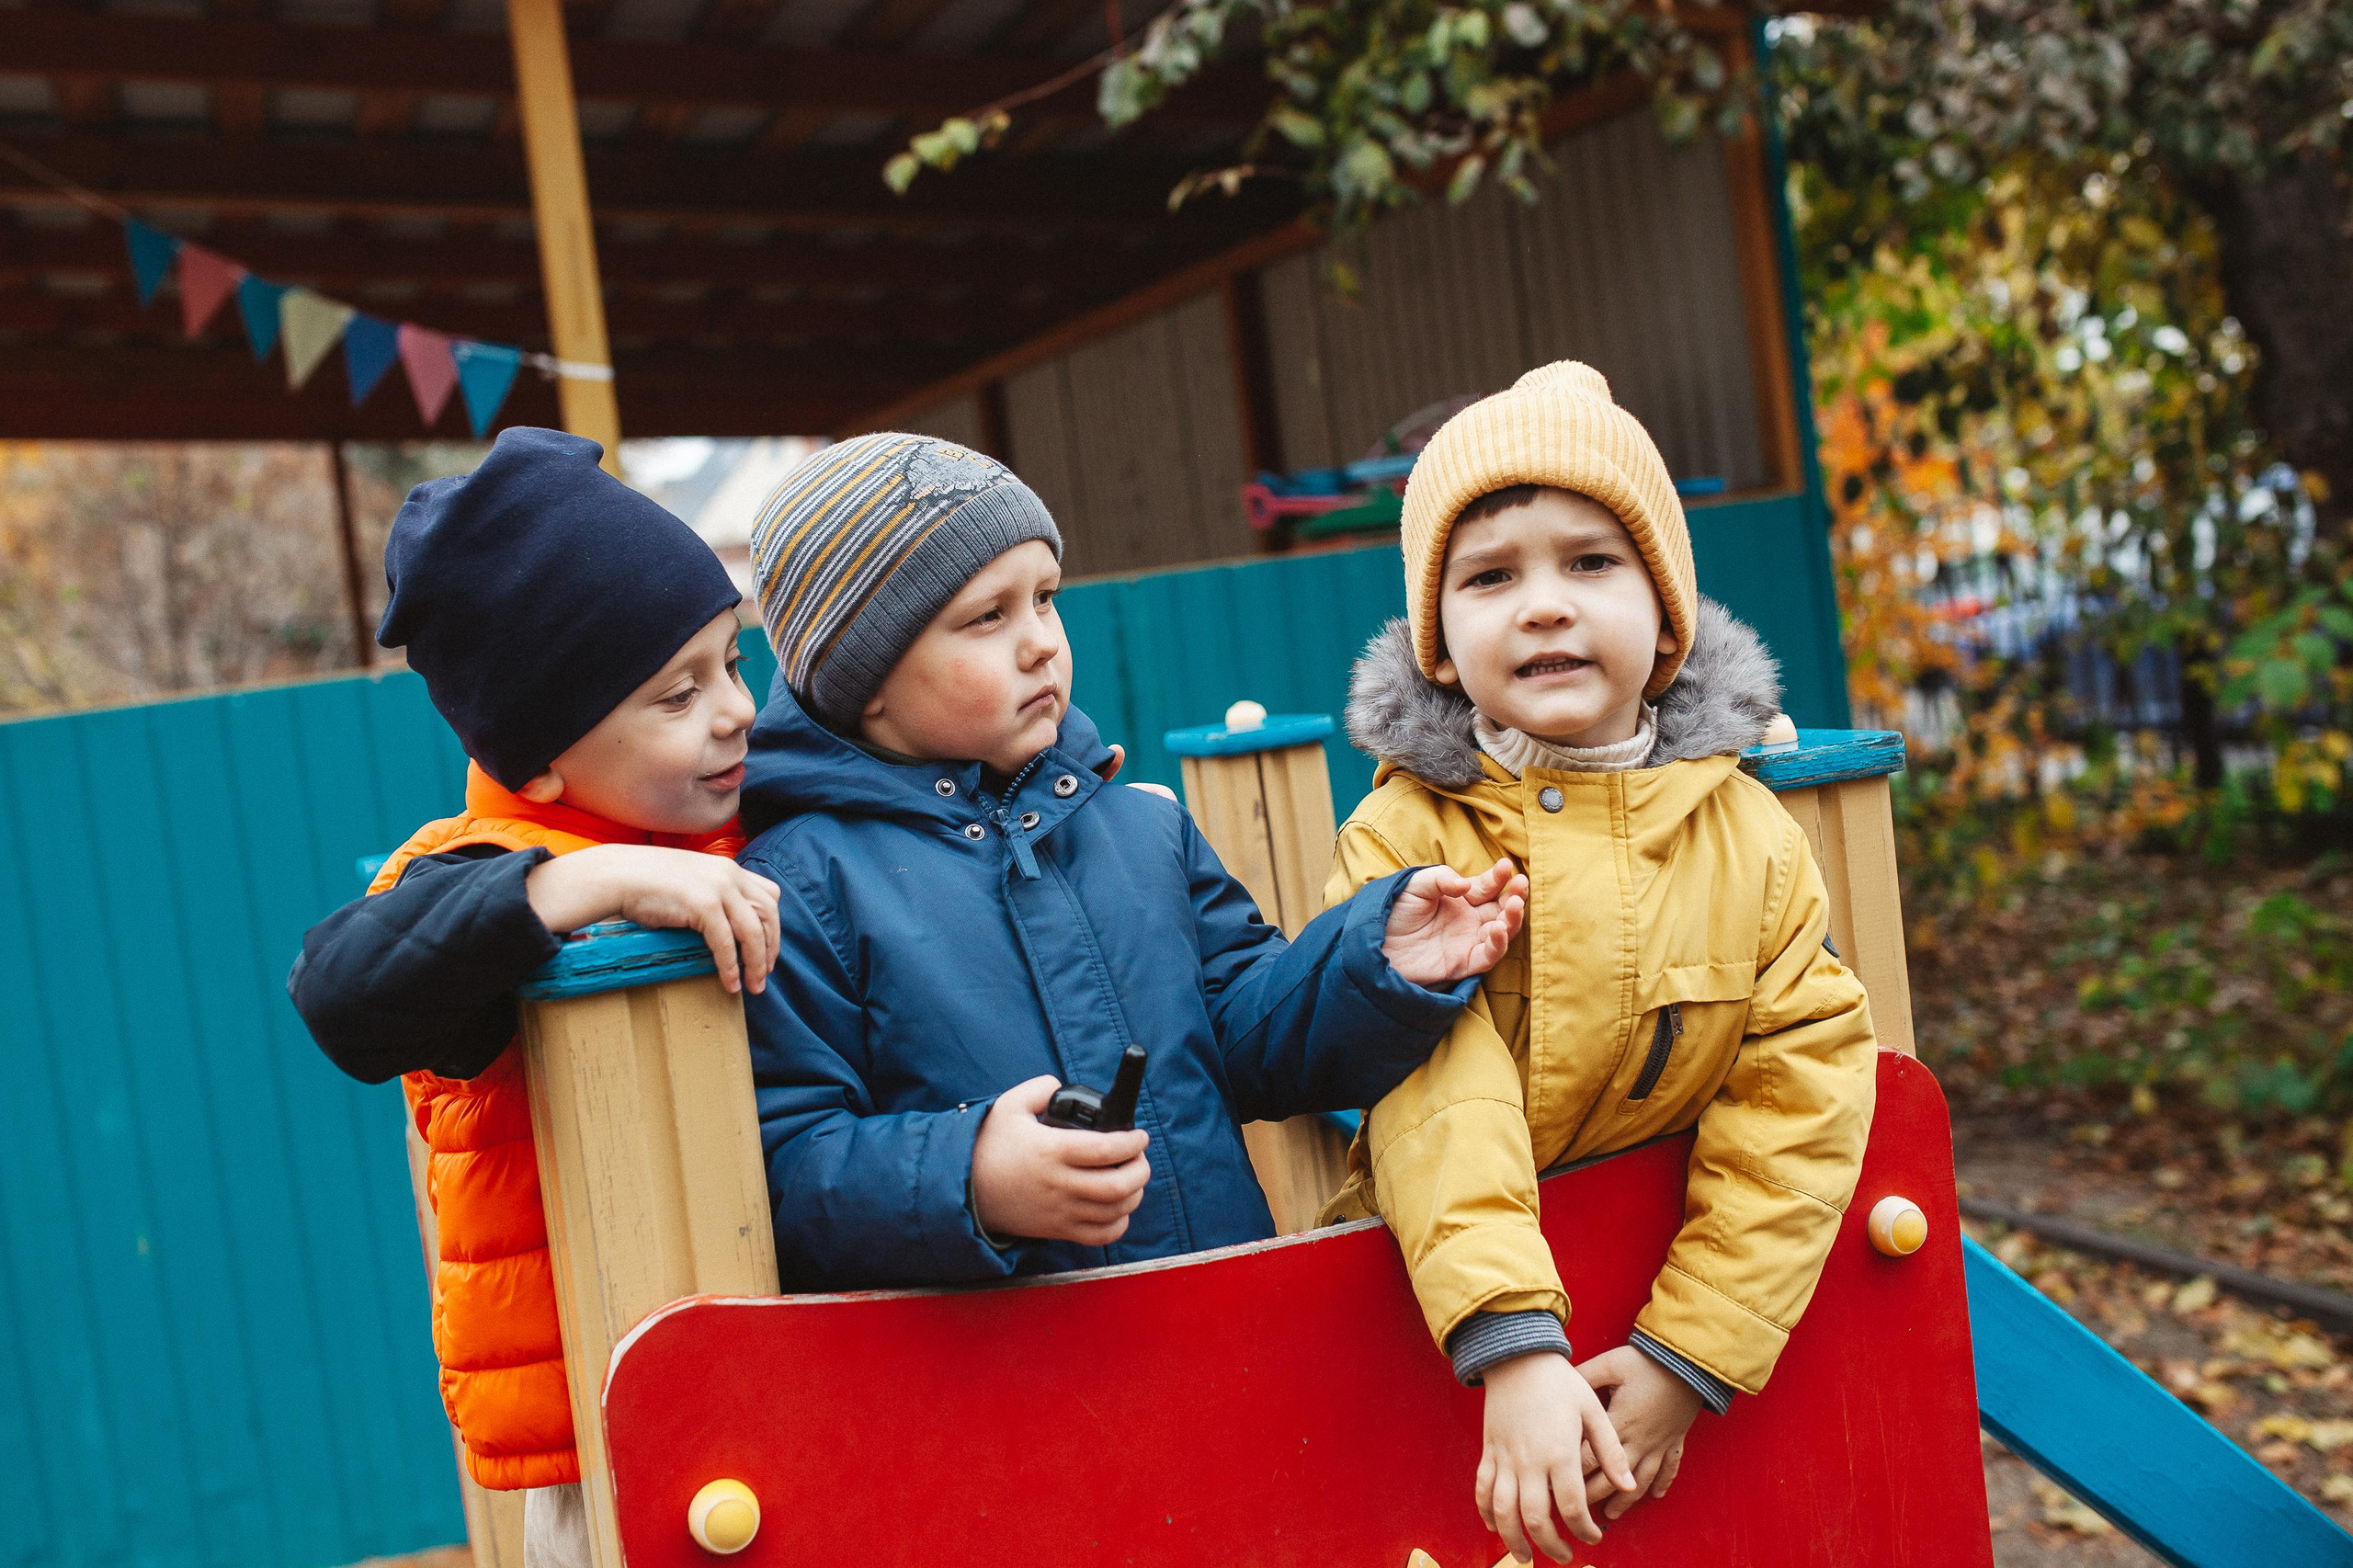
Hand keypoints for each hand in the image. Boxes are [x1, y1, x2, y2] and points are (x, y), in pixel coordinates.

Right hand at [526, 845, 781, 994]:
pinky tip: (730, 984)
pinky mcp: (703, 905)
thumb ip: (712, 895)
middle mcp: (730, 875)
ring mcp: (718, 888)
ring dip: (756, 964)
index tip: (767, 947)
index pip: (769, 895)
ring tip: (753, 987)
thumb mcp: (691, 880)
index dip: (773, 924)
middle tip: (765, 974)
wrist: (618, 875)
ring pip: (753, 932)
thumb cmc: (648, 883)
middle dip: (771, 948)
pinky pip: (726, 943)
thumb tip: (726, 928)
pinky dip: (730, 967)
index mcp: (729, 868)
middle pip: (768, 915)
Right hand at [971, 1076, 1151, 1243]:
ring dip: (1134, 1194)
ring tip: (1132, 1177)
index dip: (1131, 1143)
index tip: (1139, 1135)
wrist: (965, 1188)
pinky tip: (1117, 1206)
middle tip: (1139, 1156)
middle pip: (1117, 1186)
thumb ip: (1041, 1089)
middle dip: (1140, 1170)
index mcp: (1050, 1151)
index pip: (1104, 1150)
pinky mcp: (1057, 1229)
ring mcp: (1060, 1211)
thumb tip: (1064, 1089)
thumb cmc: (989, 1145)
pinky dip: (1119, 1223)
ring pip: (1114, 1212)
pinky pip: (1100, 1236)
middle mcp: (1059, 1185)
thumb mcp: (1009, 1105)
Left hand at [1381, 858, 1528, 985]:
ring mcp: (1468, 941)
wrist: (1375, 943)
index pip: (1487, 886)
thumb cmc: (1394, 911)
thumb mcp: (1415, 885)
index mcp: (1460, 899)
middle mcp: (1469, 920)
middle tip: (1522, 884)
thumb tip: (1466, 885)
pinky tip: (1498, 928)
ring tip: (1514, 904)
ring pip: (1502, 931)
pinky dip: (1498, 944)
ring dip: (1512, 919)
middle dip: (1515, 896)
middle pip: (1501, 909)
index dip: (1498, 877)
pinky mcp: (1463, 963)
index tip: (1506, 866)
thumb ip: (1441, 879)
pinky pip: (1488, 956)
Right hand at [1477, 1350, 1635, 1562]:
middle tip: (1565, 1555)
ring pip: (1503, 1511)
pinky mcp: (1489, 1451)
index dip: (1584, 1530)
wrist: (1518, 1357)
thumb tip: (1628, 1485)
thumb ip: (1610, 1451)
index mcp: (1559, 1453)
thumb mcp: (1593, 1410)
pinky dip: (1485, 1511)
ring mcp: (1505, 1457)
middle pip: (1535, 1519)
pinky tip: (1494, 1525)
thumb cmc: (1559, 1383)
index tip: (1593, 1537)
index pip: (1572, 1507)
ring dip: (1512, 1539)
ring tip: (1525, 1556)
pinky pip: (1482, 1488)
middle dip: (1551, 1545)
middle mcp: (1529, 1461)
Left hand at [1576, 1345, 1700, 1522]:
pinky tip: (1656, 1497)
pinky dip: (1662, 1483)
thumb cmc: (1648, 1362)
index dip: (1571, 1473)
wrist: (1689, 1362)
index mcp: (1619, 1423)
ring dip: (1625, 1500)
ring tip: (1611, 1515)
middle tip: (1575, 1513)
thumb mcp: (1611, 1364)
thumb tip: (1560, 1383)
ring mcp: (1659, 1443)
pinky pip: (1670, 1468)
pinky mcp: (1675, 1439)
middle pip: (1612, 1478)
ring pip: (1640, 1480)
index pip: (1590, 1457)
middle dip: (1593, 1496)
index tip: (1555, 1486)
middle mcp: (1639, 1440)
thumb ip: (1585, 1376)